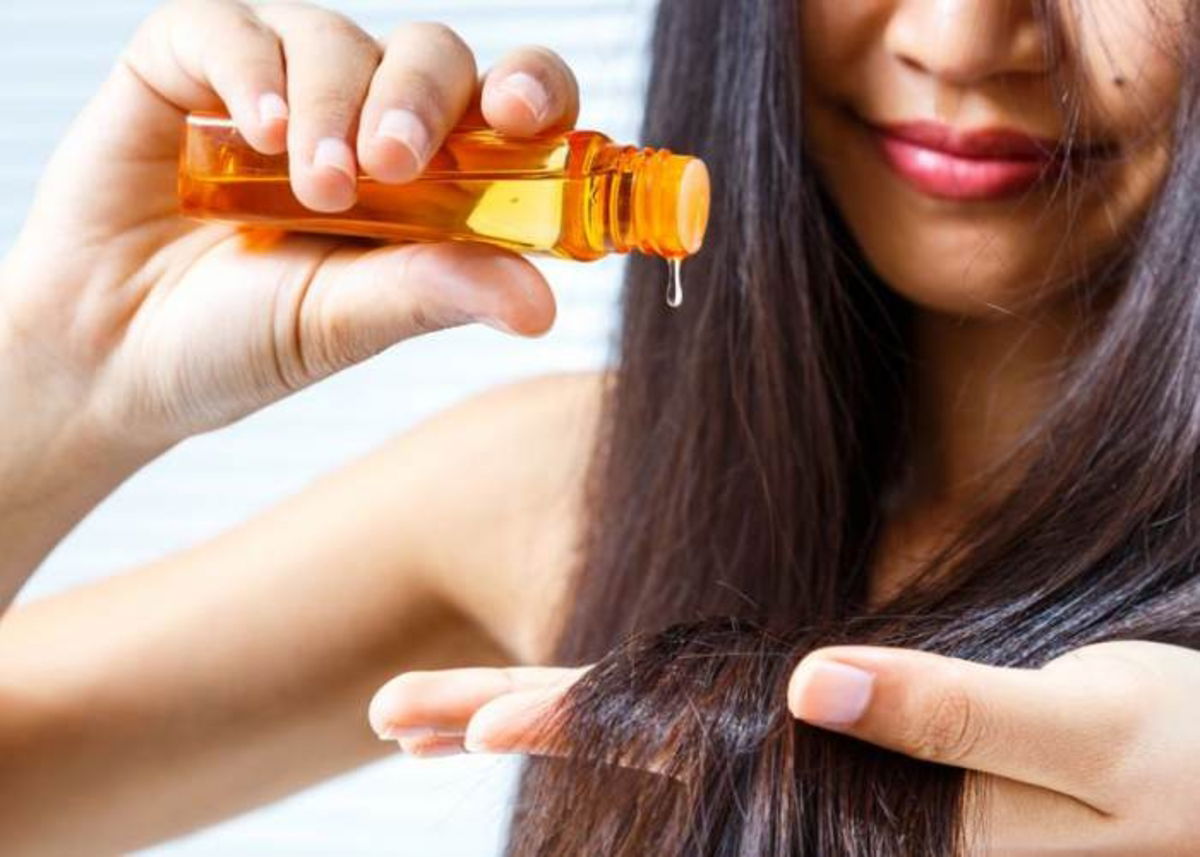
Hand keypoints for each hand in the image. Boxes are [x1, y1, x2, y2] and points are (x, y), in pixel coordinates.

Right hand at [0, 0, 574, 458]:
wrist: (111, 356)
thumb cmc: (241, 341)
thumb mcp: (348, 323)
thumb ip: (436, 293)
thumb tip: (543, 304)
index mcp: (426, 179)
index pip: (505, 106)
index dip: (530, 92)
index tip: (520, 116)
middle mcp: (363, 118)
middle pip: (431, 55)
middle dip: (420, 98)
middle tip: (393, 167)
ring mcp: (279, 84)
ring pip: (337, 38)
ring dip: (331, 106)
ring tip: (314, 188)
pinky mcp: (190, 64)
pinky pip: (232, 27)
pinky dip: (252, 70)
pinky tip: (258, 128)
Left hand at [369, 641, 1199, 855]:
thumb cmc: (1179, 768)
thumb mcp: (1094, 736)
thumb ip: (960, 716)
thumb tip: (810, 686)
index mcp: (871, 795)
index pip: (687, 753)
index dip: (572, 724)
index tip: (468, 713)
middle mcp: (826, 792)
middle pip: (638, 753)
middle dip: (517, 726)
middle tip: (399, 714)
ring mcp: (834, 775)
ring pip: (664, 747)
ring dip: (557, 726)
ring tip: (450, 718)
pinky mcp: (857, 748)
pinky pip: (724, 734)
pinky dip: (638, 718)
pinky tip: (585, 708)